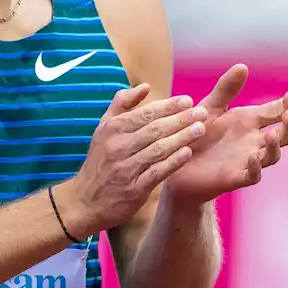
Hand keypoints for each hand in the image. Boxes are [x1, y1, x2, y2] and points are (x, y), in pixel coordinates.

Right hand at [57, 85, 206, 237]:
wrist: (84, 201)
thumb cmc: (100, 160)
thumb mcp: (103, 128)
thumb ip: (122, 104)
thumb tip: (145, 86)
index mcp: (112, 129)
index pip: (145, 113)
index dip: (168, 106)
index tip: (188, 100)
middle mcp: (118, 146)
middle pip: (155, 129)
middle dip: (181, 119)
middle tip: (202, 112)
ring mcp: (125, 168)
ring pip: (158, 149)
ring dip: (182, 138)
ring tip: (201, 129)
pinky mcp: (133, 189)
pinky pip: (156, 172)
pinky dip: (173, 162)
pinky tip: (188, 153)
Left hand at [166, 64, 287, 205]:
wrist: (176, 161)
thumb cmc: (196, 133)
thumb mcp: (210, 107)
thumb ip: (226, 90)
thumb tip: (243, 66)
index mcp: (249, 122)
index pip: (276, 111)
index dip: (286, 104)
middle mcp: (253, 141)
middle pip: (283, 135)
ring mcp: (246, 160)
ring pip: (272, 156)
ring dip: (275, 146)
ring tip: (273, 134)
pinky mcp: (234, 177)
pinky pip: (252, 175)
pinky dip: (256, 168)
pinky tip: (253, 157)